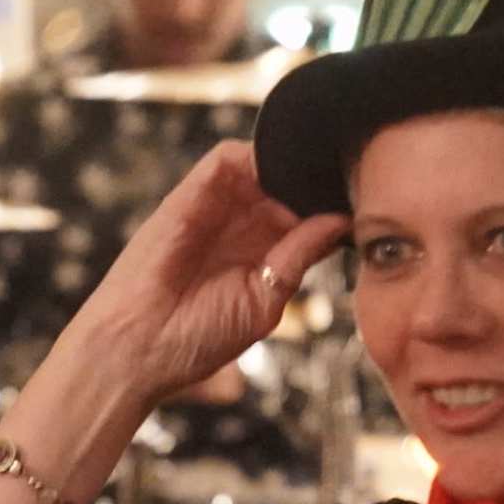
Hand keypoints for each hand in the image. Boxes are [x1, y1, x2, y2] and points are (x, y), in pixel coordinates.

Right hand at [63, 142, 348, 409]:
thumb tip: (338, 221)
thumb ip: (297, 258)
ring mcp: (211, 211)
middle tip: (350, 181)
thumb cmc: (195, 339)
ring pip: (259, 168)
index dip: (329, 206)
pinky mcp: (186, 199)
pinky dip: (256, 155)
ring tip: (320, 172)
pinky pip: (223, 161)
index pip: (302, 214)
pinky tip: (285, 167)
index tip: (365, 203)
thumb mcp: (264, 300)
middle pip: (285, 186)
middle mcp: (236, 228)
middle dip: (315, 182)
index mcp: (257, 255)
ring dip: (289, 167)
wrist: (138, 349)